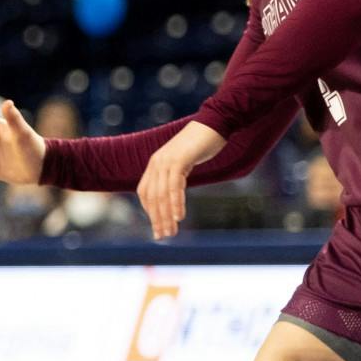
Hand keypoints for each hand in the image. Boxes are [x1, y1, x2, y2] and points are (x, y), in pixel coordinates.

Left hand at [137, 121, 225, 240]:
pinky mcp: (178, 159)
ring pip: (161, 194)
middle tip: (162, 236)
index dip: (151, 212)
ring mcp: (166, 160)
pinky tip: (179, 216)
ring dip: (165, 215)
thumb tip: (174, 192)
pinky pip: (174, 186)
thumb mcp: (184, 162)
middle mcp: (156, 163)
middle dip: (156, 219)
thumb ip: (176, 176)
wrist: (215, 124)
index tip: (157, 228)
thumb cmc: (202, 144)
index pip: (146, 194)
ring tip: (170, 232)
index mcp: (155, 164)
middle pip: (152, 197)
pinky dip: (175, 202)